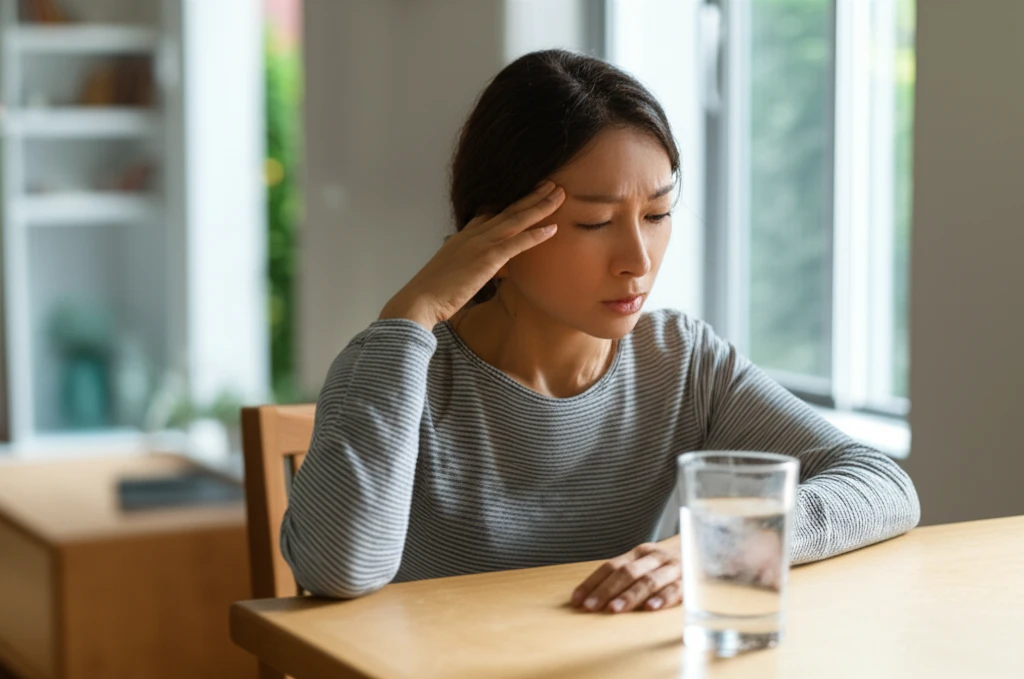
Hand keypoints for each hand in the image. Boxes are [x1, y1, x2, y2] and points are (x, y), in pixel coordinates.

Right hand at [379, 180, 565, 328]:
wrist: (419, 300)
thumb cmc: (432, 294)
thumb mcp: (451, 273)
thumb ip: (466, 267)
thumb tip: (478, 273)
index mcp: (462, 237)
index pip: (490, 214)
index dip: (511, 204)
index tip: (528, 194)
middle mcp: (472, 235)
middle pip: (507, 210)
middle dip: (531, 196)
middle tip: (551, 184)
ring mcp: (479, 244)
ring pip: (515, 220)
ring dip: (539, 206)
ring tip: (559, 194)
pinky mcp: (486, 259)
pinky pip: (516, 243)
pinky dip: (536, 234)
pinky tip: (553, 228)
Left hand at [570, 536, 681, 613]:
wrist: (706, 547)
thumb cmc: (668, 562)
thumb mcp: (646, 562)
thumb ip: (625, 575)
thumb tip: (592, 595)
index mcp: (639, 553)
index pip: (610, 566)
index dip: (593, 582)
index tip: (577, 599)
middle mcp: (654, 558)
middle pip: (626, 573)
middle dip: (606, 591)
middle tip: (591, 607)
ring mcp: (672, 568)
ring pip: (648, 581)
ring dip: (630, 596)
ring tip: (614, 609)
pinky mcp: (689, 581)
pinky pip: (676, 590)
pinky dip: (663, 598)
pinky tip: (651, 608)